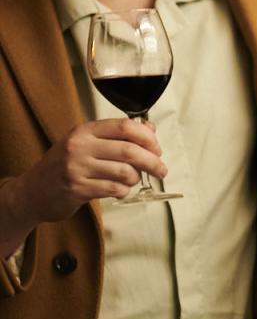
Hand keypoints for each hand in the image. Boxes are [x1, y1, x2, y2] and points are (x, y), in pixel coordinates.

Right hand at [9, 119, 164, 221]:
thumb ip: (117, 136)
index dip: (148, 138)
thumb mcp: (87, 143)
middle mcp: (80, 146)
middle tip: (161, 170)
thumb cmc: (66, 165)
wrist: (33, 191)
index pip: (125, 126)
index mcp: (85, 130)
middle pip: (130, 151)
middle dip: (153, 162)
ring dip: (136, 179)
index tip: (157, 149)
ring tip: (132, 180)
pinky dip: (124, 191)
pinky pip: (115, 189)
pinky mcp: (77, 188)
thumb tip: (151, 128)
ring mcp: (77, 168)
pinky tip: (119, 190)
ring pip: (125, 172)